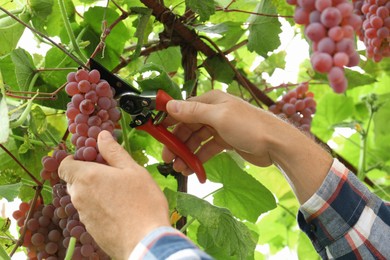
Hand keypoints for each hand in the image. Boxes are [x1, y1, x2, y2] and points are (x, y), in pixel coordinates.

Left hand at [58, 131, 169, 258]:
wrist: (146, 240)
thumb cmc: (142, 202)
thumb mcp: (132, 170)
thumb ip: (114, 151)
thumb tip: (102, 135)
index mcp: (87, 177)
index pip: (64, 165)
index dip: (74, 160)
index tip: (91, 159)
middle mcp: (79, 196)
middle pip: (74, 181)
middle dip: (87, 175)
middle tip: (110, 174)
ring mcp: (84, 215)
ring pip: (82, 198)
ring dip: (94, 192)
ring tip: (118, 193)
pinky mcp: (90, 230)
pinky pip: (89, 212)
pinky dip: (99, 207)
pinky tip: (119, 210)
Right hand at [162, 90, 276, 173]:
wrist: (276, 145)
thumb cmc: (248, 126)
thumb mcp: (219, 117)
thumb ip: (193, 112)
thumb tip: (169, 105)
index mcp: (211, 101)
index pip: (183, 109)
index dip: (169, 120)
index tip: (156, 133)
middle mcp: (214, 112)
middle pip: (188, 127)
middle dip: (176, 142)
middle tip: (166, 158)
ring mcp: (220, 128)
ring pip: (196, 140)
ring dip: (186, 153)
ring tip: (177, 168)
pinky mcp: (226, 142)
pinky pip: (207, 149)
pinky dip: (198, 158)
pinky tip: (191, 169)